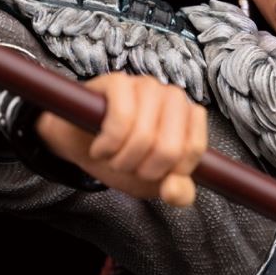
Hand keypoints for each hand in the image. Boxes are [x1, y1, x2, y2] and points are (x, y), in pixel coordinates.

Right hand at [35, 73, 207, 205]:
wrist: (82, 145)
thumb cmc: (123, 157)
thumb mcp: (155, 183)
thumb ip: (178, 192)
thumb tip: (175, 190)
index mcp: (189, 119)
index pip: (193, 149)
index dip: (171, 171)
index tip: (154, 172)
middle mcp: (172, 97)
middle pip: (170, 147)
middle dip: (144, 170)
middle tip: (129, 166)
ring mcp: (146, 86)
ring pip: (144, 136)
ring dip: (122, 159)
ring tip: (113, 157)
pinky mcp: (118, 82)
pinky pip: (121, 119)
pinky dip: (108, 144)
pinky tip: (100, 148)